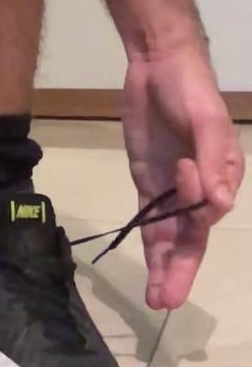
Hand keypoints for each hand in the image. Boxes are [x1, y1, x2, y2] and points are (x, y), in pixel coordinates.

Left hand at [122, 40, 244, 309]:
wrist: (157, 65)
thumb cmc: (190, 90)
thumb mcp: (205, 121)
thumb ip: (211, 162)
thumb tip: (217, 205)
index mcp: (221, 176)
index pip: (207, 219)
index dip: (192, 232)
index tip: (178, 223)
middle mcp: (197, 188)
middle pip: (188, 236)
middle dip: (178, 269)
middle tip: (163, 301)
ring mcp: (169, 184)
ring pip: (168, 233)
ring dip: (162, 264)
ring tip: (155, 296)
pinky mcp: (146, 177)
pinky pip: (148, 214)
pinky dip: (148, 238)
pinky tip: (147, 262)